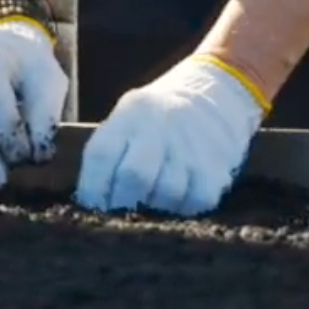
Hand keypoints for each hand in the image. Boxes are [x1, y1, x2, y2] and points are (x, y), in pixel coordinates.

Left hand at [74, 55, 264, 217]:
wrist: (216, 94)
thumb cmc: (158, 117)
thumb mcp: (128, 118)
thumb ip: (110, 152)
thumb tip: (93, 203)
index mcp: (130, 114)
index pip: (101, 155)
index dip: (92, 189)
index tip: (95, 207)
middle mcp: (159, 127)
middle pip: (134, 176)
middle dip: (123, 204)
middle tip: (124, 214)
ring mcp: (189, 146)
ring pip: (166, 195)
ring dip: (156, 209)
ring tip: (154, 202)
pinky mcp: (215, 166)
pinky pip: (195, 202)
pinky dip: (183, 209)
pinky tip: (180, 199)